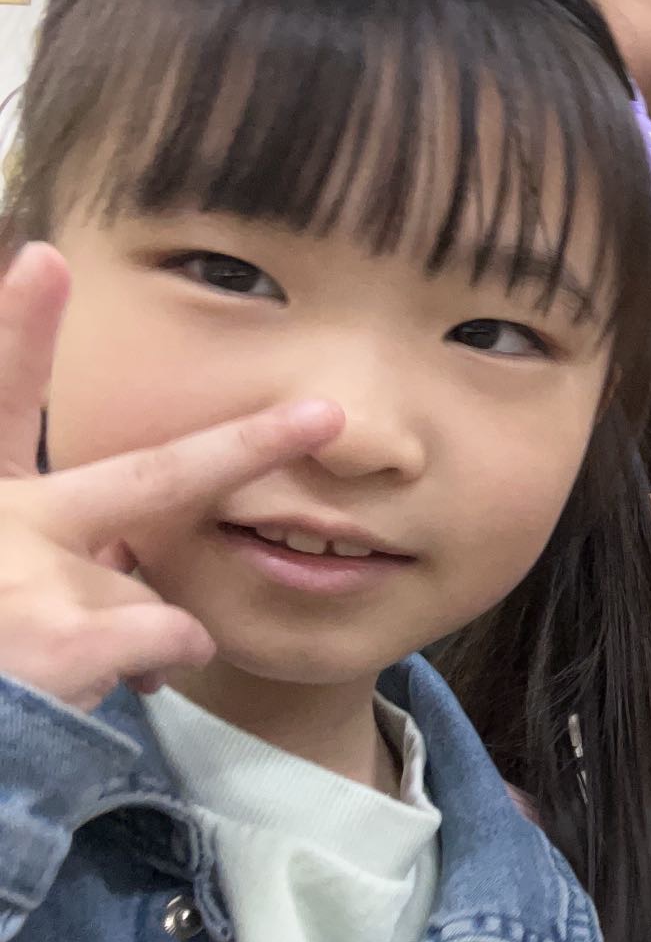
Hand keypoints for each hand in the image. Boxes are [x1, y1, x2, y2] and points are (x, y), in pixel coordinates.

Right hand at [0, 243, 343, 711]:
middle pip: (151, 480)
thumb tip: (163, 596)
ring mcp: (28, 575)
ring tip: (56, 677)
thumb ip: (77, 571)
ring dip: (135, 644)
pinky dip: (156, 665)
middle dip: (248, 449)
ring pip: (155, 601)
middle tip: (326, 416)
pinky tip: (104, 688)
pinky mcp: (62, 637)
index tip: (43, 254)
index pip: (1, 404)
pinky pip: (169, 640)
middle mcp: (3, 523)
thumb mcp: (18, 604)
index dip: (19, 329)